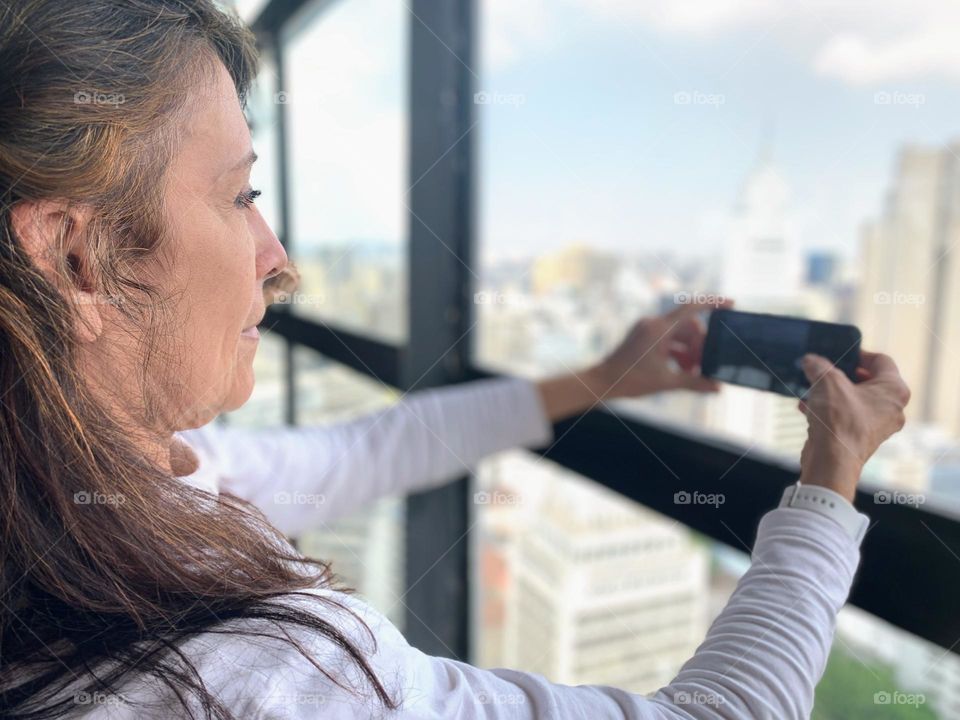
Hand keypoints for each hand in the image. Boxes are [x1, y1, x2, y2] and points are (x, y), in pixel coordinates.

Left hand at [585, 298, 732, 399]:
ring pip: (678, 334)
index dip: (713, 303)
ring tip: (694, 371)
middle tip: (706, 363)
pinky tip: (683, 368)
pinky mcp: (643, 337)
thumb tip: (717, 388)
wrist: (602, 381)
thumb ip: (694, 383)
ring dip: (689, 350)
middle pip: (687, 326)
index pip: (691, 307)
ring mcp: (647, 329)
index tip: (731, 304)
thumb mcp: (666, 382)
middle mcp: (653, 324)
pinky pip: (667, 339)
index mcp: (659, 329)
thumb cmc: (630, 380)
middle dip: (700, 343)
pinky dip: (677, 351)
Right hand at [797, 351, 910, 500]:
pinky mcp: (861, 438)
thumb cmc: (839, 421)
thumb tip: (810, 361)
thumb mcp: (826, 381)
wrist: (831, 461)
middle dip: (840, 375)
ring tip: (810, 389)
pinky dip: (829, 410)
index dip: (858, 354)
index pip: (881, 361)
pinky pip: (846, 416)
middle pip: (866, 381)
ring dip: (831, 393)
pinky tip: (807, 407)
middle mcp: (891, 408)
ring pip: (853, 400)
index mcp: (894, 390)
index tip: (839, 354)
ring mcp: (877, 426)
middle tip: (823, 371)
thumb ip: (818, 365)